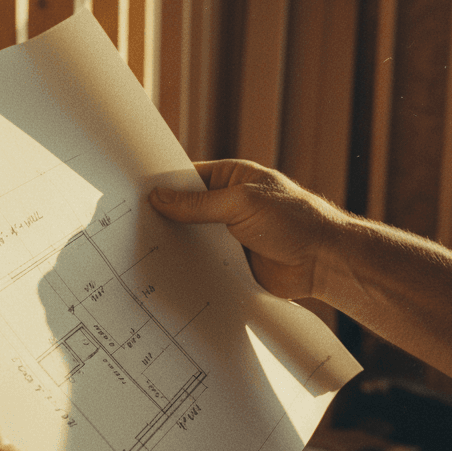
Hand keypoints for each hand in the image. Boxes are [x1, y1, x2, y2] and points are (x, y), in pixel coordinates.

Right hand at [150, 159, 345, 301]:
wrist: (324, 263)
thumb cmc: (293, 221)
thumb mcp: (241, 204)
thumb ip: (199, 204)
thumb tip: (160, 198)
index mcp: (231, 179)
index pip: (188, 178)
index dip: (162, 185)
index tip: (133, 193)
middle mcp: (227, 206)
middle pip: (185, 210)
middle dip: (163, 218)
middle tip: (127, 224)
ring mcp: (228, 236)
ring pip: (191, 239)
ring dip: (173, 245)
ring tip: (137, 250)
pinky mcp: (231, 264)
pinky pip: (202, 264)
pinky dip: (186, 268)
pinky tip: (163, 272)